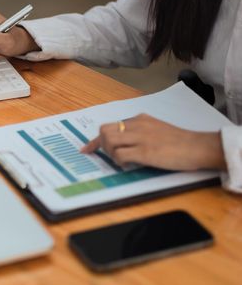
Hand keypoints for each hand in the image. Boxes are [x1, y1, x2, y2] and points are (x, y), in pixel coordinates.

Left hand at [80, 114, 225, 170]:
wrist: (198, 147)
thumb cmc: (180, 141)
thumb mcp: (156, 128)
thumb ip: (140, 131)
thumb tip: (123, 143)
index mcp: (139, 119)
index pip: (110, 126)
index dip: (96, 140)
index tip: (87, 149)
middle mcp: (137, 125)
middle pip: (105, 131)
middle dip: (102, 145)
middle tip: (110, 156)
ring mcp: (141, 138)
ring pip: (110, 140)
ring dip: (110, 153)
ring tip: (120, 161)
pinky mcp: (145, 151)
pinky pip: (120, 155)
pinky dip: (118, 161)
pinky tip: (127, 165)